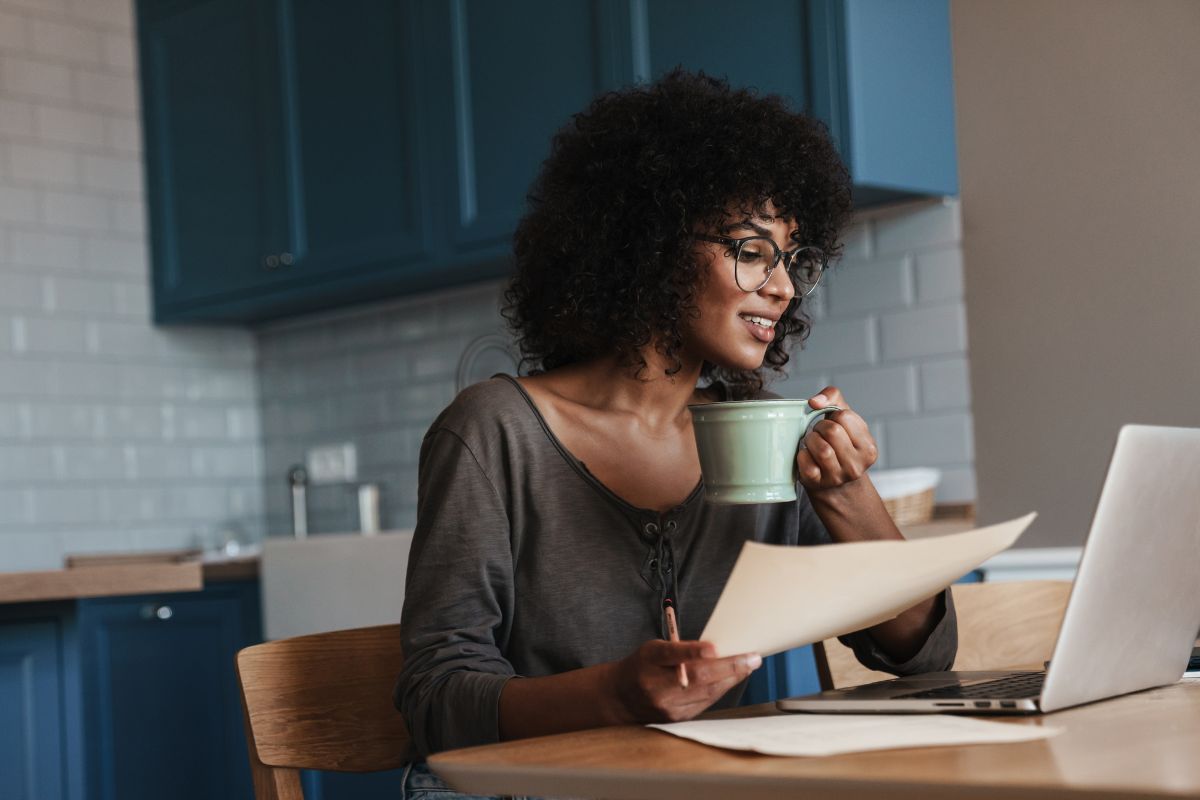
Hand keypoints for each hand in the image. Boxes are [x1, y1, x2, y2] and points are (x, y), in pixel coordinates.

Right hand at [609, 640, 761, 723]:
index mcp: (649, 660)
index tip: (713, 648)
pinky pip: (704, 703)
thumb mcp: (654, 648)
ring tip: (748, 666)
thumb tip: (714, 650)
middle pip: (697, 677)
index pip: (672, 654)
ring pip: (706, 692)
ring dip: (731, 679)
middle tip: (752, 659)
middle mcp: (656, 684)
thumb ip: (680, 648)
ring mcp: (666, 705)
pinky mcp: (675, 718)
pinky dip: (720, 690)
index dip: (692, 651)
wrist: (622, 697)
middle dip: (729, 667)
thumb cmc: (643, 666)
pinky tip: (732, 679)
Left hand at [796, 386, 878, 493]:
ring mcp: (838, 477)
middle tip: (820, 433)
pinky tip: (807, 456)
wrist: (834, 483)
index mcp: (868, 448)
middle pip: (832, 431)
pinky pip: (806, 464)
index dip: (833, 417)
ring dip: (811, 440)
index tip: (834, 425)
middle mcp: (857, 465)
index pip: (845, 417)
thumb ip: (833, 397)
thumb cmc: (839, 443)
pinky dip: (802, 455)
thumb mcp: (844, 419)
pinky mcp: (818, 483)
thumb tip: (814, 401)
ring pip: (821, 449)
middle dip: (820, 427)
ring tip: (813, 443)